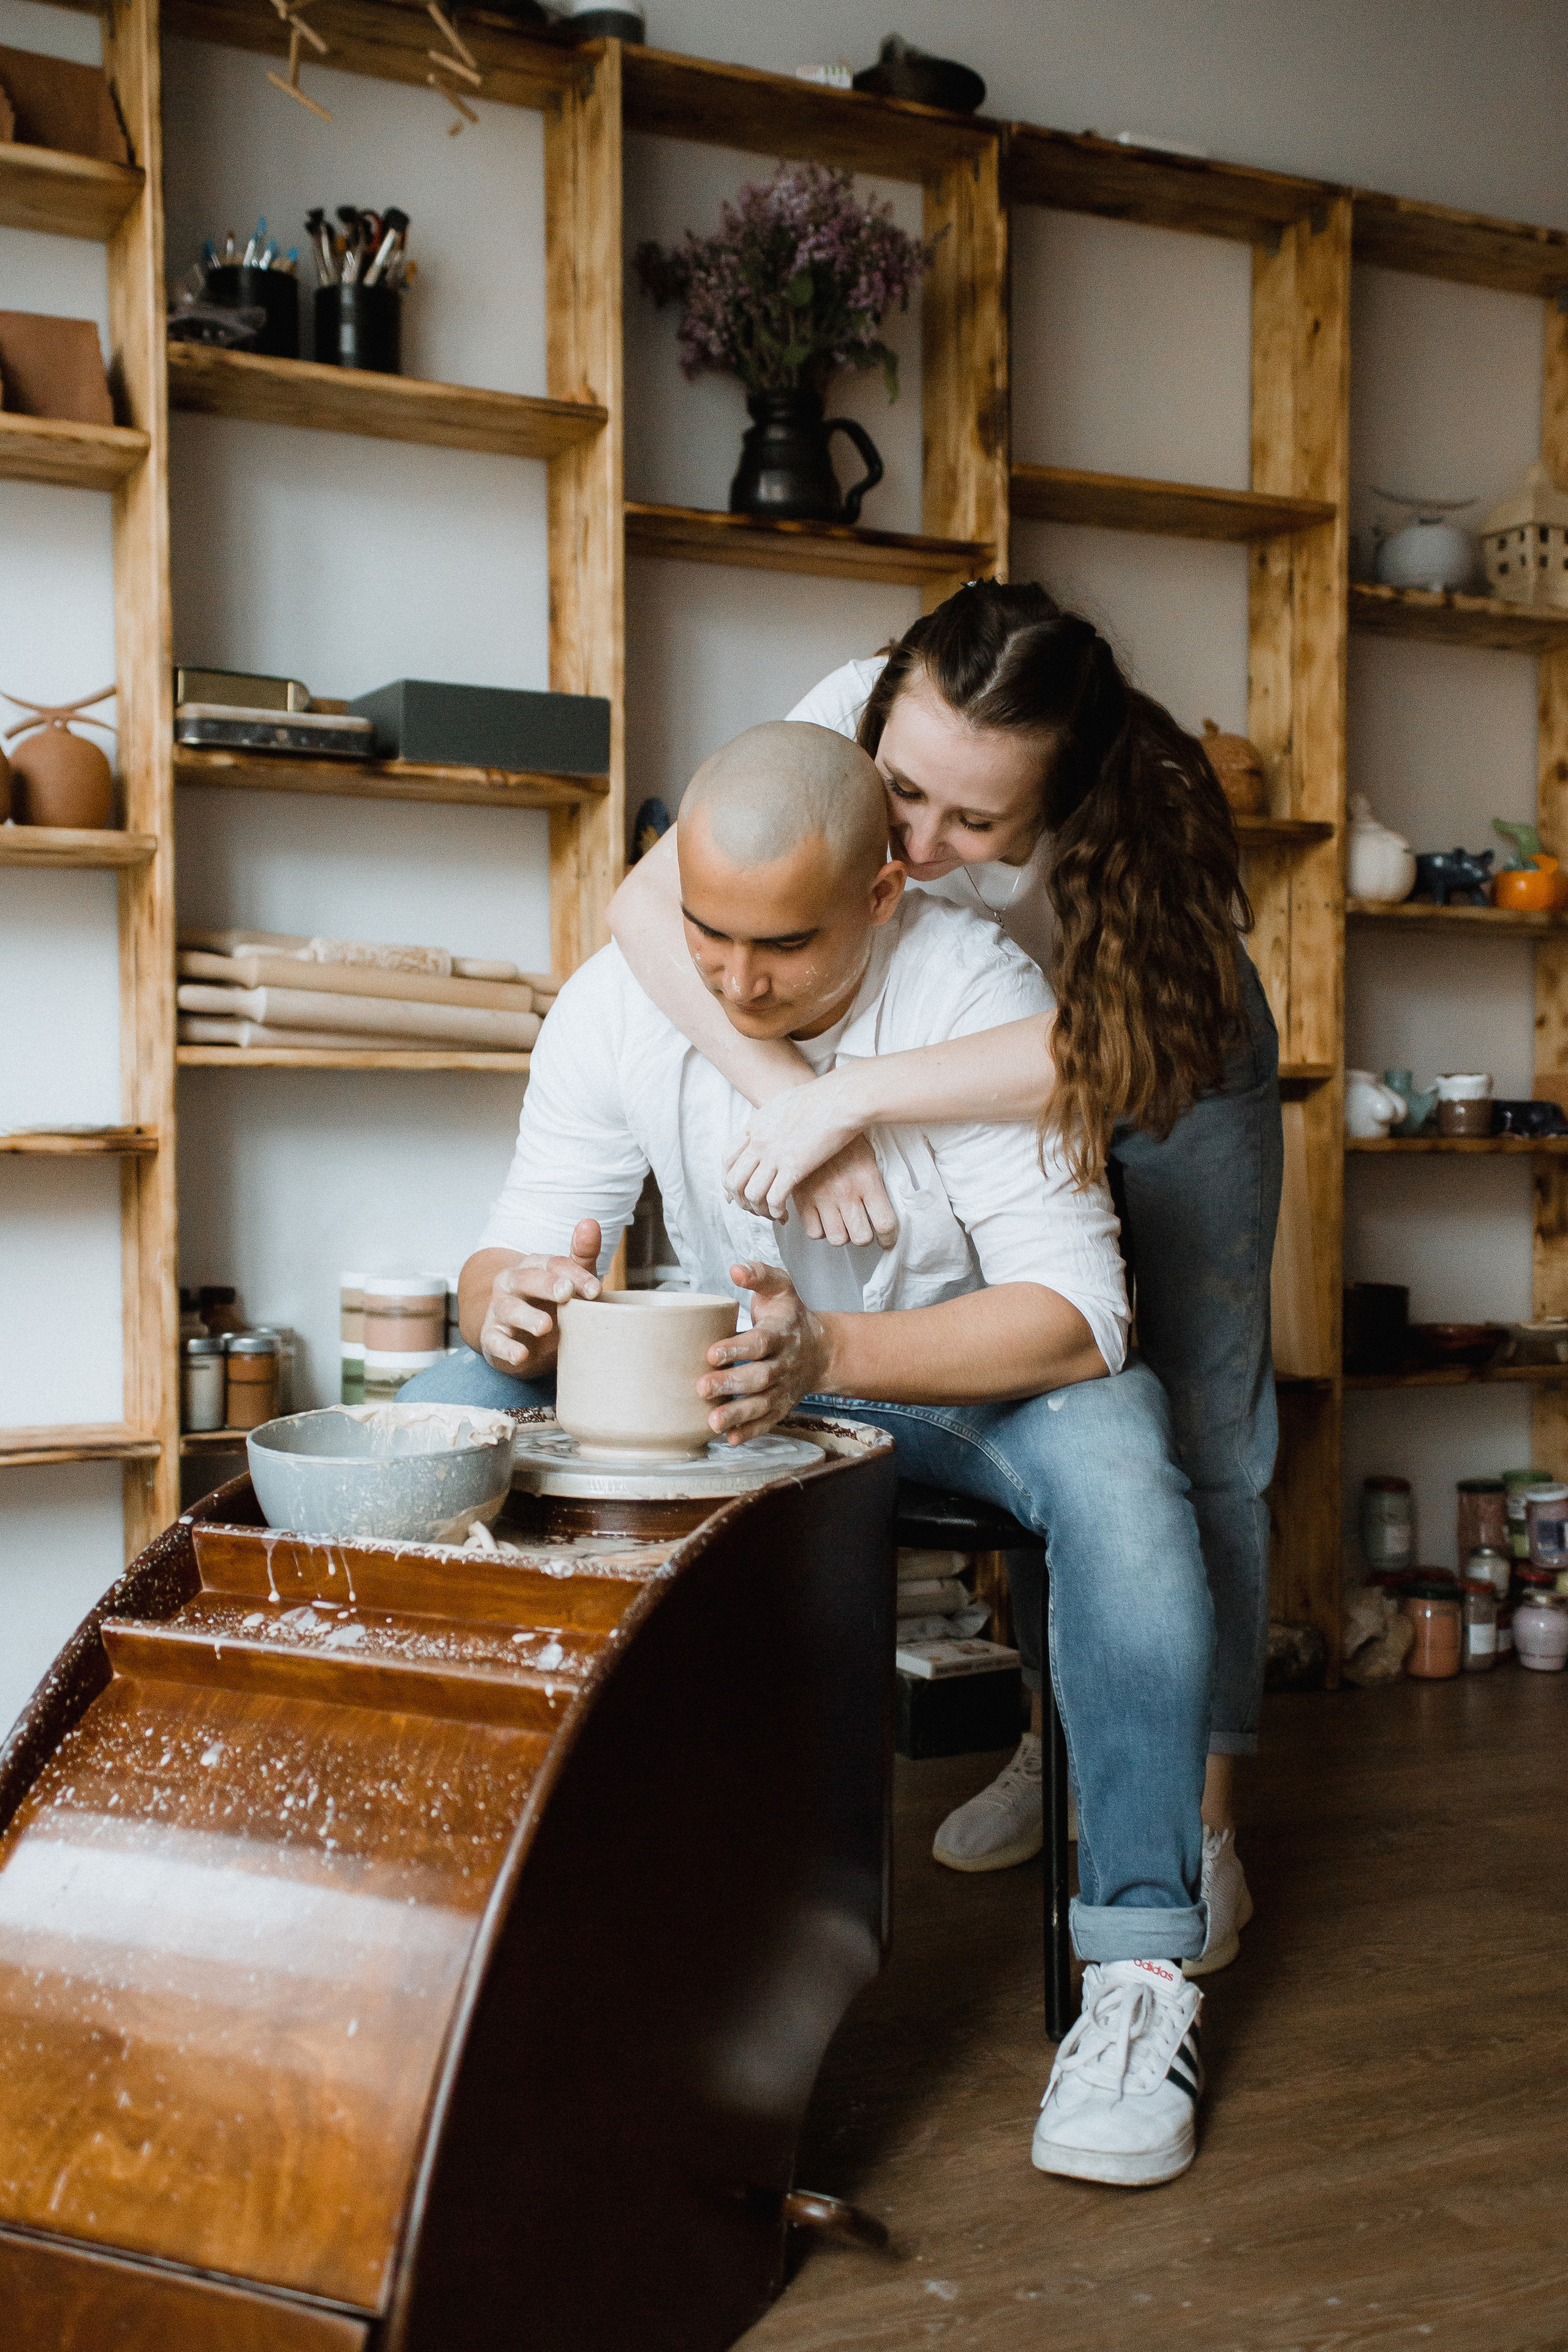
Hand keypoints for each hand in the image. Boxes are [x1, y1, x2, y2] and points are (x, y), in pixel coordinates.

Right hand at [480, 1217, 601, 1374]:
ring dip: (527, 1317)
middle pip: (528, 1279)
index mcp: (534, 1266)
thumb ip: (582, 1256)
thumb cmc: (552, 1302)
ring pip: (510, 1309)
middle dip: (547, 1285)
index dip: (576, 1275)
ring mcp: (499, 1308)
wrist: (521, 1334)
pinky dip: (507, 1348)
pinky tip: (521, 1355)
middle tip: (566, 1293)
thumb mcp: (570, 1280)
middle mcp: (513, 1283)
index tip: (597, 1291)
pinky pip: (495, 1340)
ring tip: (545, 1326)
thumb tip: (590, 1222)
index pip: (555, 1264)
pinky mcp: (491, 1335)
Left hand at [699, 1261, 830, 1442]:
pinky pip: (767, 1422)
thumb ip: (759, 1275)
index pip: (760, 1342)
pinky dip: (750, 1432)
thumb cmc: (788, 1316)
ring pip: (763, 1405)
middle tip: (701, 1387)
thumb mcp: (780, 1288)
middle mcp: (784, 1364)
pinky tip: (729, 1439)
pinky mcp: (781, 1407)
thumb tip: (735, 1269)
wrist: (820, 1349)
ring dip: (738, 1415)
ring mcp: (784, 1389)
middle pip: (760, 1378)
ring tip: (712, 1422)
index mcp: (782, 1333)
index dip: (737, 1348)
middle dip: (732, 1384)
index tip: (712, 1352)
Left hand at [725, 1077, 897, 1246]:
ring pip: (750, 1193)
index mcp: (756, 1125)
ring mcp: (774, 1154)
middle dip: (741, 1200)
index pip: (728, 1159)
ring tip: (772, 1214)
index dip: (728, 1180)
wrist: (839, 1097)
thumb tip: (773, 1126)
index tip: (736, 1194)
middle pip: (733, 1180)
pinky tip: (785, 1214)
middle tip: (755, 1208)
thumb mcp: (785, 1104)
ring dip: (758, 1209)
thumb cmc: (822, 1098)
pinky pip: (773, 1197)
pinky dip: (775, 1210)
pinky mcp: (793, 1166)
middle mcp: (759, 1141)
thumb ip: (773, 1119)